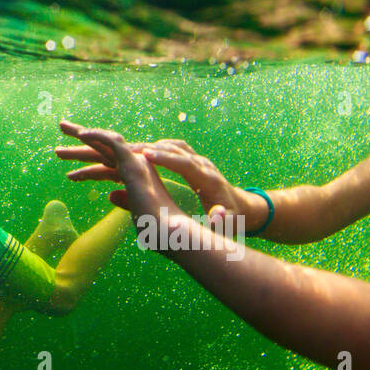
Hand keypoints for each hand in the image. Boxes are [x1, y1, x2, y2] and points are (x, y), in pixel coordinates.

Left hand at [56, 120, 175, 217]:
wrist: (169, 232)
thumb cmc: (155, 229)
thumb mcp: (134, 213)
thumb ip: (124, 201)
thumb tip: (110, 195)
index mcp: (135, 179)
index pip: (107, 170)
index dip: (88, 171)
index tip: (71, 175)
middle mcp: (135, 168)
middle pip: (102, 152)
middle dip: (81, 146)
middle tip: (62, 136)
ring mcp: (135, 164)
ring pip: (104, 144)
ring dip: (82, 134)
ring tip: (62, 126)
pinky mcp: (134, 163)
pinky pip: (113, 142)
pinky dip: (97, 136)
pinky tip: (81, 134)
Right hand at [135, 138, 266, 231]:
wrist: (243, 206)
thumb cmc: (233, 218)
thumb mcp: (229, 223)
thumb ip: (221, 221)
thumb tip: (215, 219)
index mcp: (208, 179)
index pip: (186, 164)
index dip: (166, 158)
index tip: (145, 155)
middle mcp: (203, 165)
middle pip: (176, 150)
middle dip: (151, 148)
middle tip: (125, 149)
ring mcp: (199, 160)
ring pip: (173, 146)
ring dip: (151, 145)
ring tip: (126, 150)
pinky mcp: (193, 160)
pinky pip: (173, 148)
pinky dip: (156, 147)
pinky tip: (139, 152)